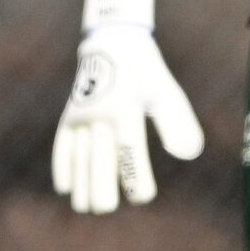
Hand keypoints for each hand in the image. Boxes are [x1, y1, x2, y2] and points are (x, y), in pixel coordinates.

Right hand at [51, 0, 203, 213]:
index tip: (144, 196)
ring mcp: (81, 116)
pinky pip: (61, 145)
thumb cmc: (149, 76)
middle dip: (101, 190)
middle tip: (109, 207)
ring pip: (77, 158)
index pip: (130, 154)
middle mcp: (101, 114)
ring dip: (81, 185)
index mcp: (127, 110)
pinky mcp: (68, 116)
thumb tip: (188, 156)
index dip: (136, 180)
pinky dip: (62, 166)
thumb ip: (180, 125)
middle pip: (98, 162)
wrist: (114, 43)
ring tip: (88, 206)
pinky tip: (65, 188)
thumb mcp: (169, 95)